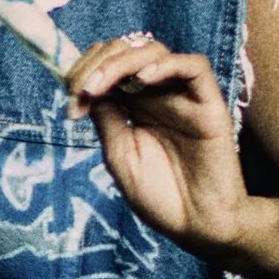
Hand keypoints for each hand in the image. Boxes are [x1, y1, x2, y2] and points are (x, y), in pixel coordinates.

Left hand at [65, 31, 256, 258]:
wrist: (197, 226)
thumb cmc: (160, 196)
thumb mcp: (120, 156)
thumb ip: (107, 119)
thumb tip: (86, 87)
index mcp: (135, 105)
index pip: (109, 66)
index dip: (84, 70)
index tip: (69, 98)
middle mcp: (158, 95)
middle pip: (127, 52)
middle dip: (97, 63)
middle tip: (80, 89)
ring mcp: (183, 97)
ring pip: (155, 52)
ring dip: (122, 62)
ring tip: (101, 85)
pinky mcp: (209, 104)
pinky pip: (195, 67)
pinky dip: (167, 65)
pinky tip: (143, 80)